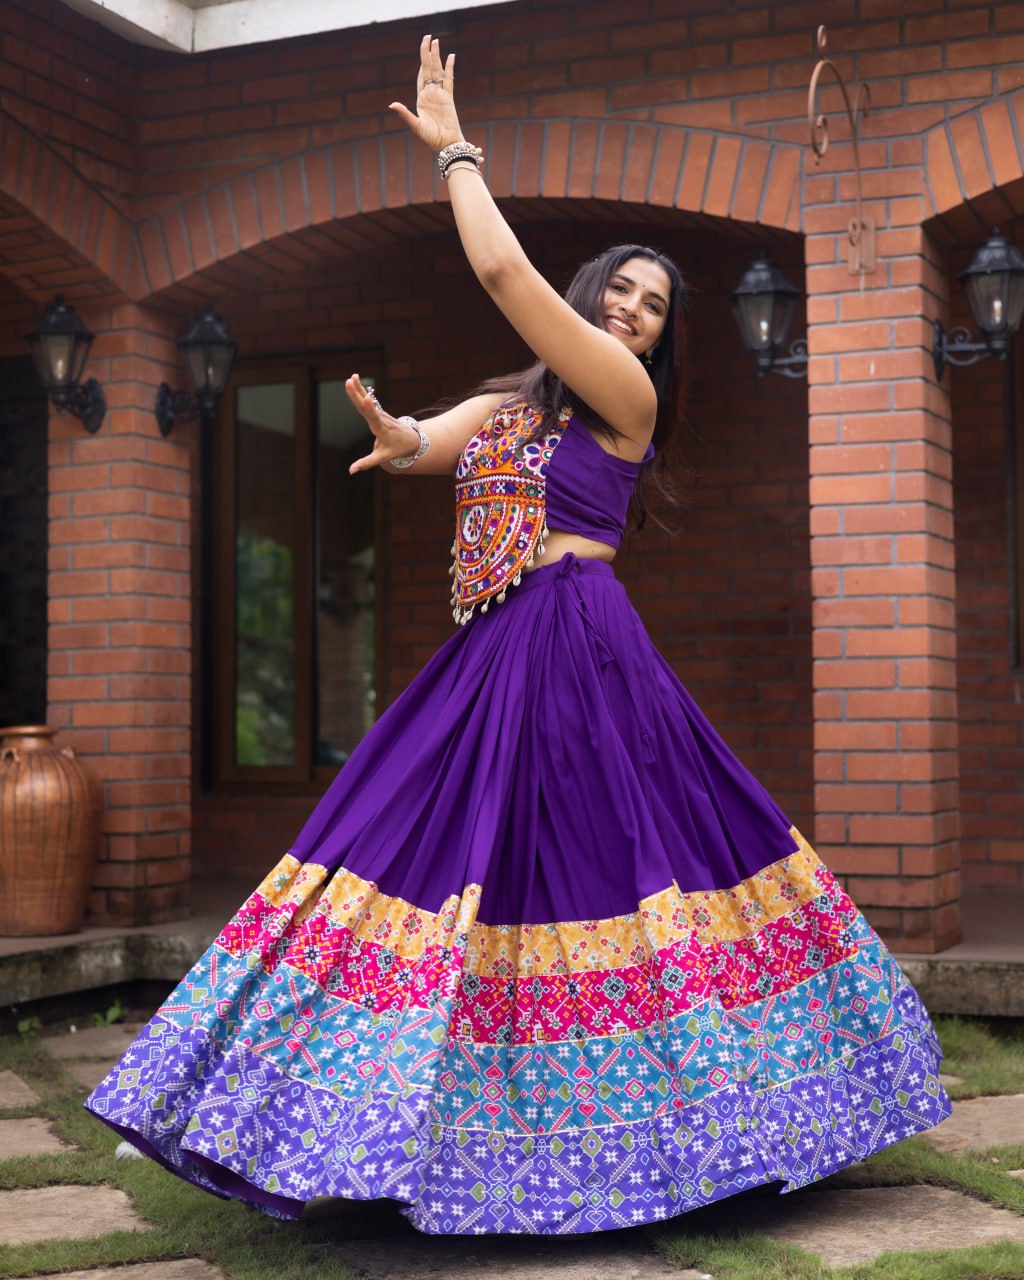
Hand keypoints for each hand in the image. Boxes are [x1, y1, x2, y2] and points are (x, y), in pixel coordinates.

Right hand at [346, 374, 418, 472]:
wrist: (412, 440)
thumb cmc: (397, 449)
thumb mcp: (383, 457)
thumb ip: (367, 463)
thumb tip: (351, 471)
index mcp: (381, 429)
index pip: (374, 417)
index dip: (370, 408)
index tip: (367, 398)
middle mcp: (380, 418)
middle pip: (367, 406)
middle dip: (358, 394)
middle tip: (350, 381)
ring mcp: (379, 413)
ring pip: (367, 400)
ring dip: (358, 389)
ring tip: (352, 377)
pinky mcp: (377, 411)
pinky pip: (367, 400)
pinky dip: (360, 390)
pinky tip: (354, 380)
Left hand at [389, 34, 462, 153]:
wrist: (445, 145)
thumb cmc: (430, 138)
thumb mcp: (415, 125)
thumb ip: (404, 114)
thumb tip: (391, 105)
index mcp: (421, 99)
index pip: (421, 76)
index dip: (421, 62)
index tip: (422, 49)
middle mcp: (431, 94)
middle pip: (429, 69)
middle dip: (428, 53)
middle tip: (428, 37)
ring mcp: (440, 95)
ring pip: (438, 71)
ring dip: (437, 56)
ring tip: (436, 41)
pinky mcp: (449, 98)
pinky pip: (449, 80)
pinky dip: (450, 68)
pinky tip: (451, 56)